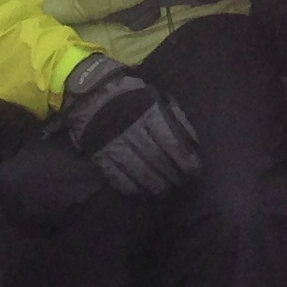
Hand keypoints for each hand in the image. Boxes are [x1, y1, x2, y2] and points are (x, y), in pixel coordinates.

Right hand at [55, 54, 204, 200]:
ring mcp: (115, 145)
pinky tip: (143, 194)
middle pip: (158, 161)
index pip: (172, 143)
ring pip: (140, 173)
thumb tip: (193, 143)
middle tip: (182, 184)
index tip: (195, 171)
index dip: (186, 161)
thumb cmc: (131, 95)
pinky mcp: (100, 156)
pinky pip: (118, 178)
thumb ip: (176, 118)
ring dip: (156, 186)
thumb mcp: (157, 97)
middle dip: (173, 176)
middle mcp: (133, 130)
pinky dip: (132, 189)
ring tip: (165, 192)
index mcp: (149, 113)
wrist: (91, 93)